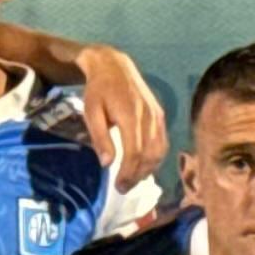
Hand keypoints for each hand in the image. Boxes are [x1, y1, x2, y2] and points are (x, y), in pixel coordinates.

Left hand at [72, 41, 168, 187]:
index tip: (118, 187)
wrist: (114, 66)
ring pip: (159, 150)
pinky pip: (163, 141)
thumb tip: (107, 163)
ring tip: (133, 180)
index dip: (128, 173)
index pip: (134, 152)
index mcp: (130, 115)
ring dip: (148, 169)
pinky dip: (156, 157)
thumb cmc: (98, 90)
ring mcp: (157, 115)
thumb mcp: (92, 112)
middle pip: (149, 155)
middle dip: (137, 175)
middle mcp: (148, 117)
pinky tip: (145, 166)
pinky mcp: (160, 114)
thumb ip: (100, 137)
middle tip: (124, 188)